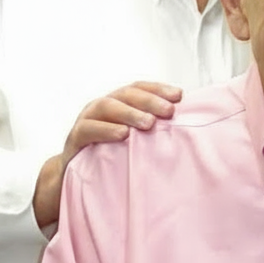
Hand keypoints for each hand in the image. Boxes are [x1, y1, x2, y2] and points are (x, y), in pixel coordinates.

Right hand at [32, 82, 182, 227]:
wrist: (74, 174)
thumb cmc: (112, 154)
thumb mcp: (135, 139)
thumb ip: (154, 130)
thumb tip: (189, 126)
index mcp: (120, 102)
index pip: (140, 88)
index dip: (159, 89)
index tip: (179, 96)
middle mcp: (103, 106)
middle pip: (127, 94)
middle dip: (149, 100)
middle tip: (169, 111)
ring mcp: (87, 119)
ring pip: (107, 107)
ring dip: (130, 113)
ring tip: (149, 123)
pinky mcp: (74, 138)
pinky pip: (88, 129)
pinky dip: (106, 130)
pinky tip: (123, 135)